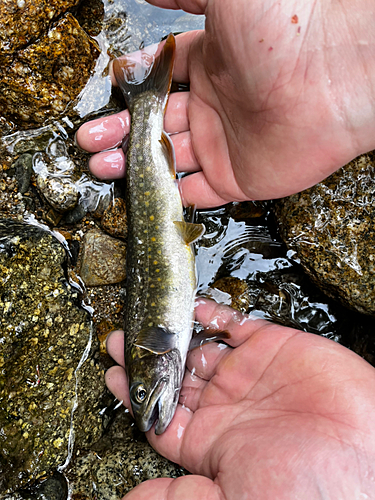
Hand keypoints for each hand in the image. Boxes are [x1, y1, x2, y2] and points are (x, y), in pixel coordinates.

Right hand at [76, 0, 374, 207]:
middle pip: (157, 123)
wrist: (333, 77)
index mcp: (211, 64)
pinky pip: (198, 194)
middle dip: (120, 131)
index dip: (133, 85)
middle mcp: (216, 106)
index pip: (162, 79)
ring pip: (168, 160)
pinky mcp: (239, 179)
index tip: (108, 91)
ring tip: (100, 165)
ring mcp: (225, 145)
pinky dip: (171, 198)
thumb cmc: (282, 28)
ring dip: (134, 165)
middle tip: (89, 139)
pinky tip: (144, 195)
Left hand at [105, 299, 374, 499]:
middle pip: (174, 375)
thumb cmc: (305, 489)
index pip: (160, 413)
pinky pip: (234, 325)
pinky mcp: (271, 346)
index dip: (134, 393)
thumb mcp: (230, 498)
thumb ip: (178, 496)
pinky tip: (191, 309)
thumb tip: (132, 499)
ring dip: (172, 332)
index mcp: (210, 441)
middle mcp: (226, 405)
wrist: (366, 457)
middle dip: (147, 357)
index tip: (112, 373)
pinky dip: (212, 315)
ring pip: (199, 347)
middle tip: (120, 337)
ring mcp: (248, 374)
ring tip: (144, 317)